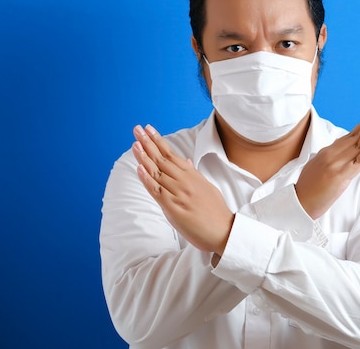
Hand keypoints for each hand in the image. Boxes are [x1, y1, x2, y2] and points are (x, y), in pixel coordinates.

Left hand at [132, 124, 233, 255]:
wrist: (224, 231)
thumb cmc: (216, 212)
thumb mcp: (207, 187)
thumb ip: (194, 174)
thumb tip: (184, 161)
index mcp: (193, 176)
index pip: (171, 154)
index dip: (159, 141)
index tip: (149, 129)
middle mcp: (185, 181)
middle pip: (162, 159)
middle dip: (148, 143)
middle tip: (137, 129)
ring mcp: (178, 193)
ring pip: (157, 172)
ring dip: (145, 157)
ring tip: (135, 144)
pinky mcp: (173, 208)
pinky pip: (157, 191)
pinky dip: (147, 179)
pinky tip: (139, 168)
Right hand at [295, 106, 359, 219]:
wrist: (298, 203)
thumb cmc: (307, 188)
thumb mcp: (316, 166)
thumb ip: (327, 157)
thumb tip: (334, 152)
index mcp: (327, 152)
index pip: (349, 136)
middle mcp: (331, 154)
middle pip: (355, 136)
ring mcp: (336, 164)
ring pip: (358, 145)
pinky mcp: (340, 176)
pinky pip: (357, 162)